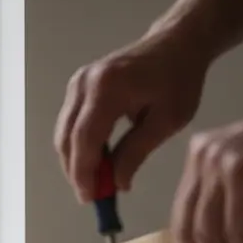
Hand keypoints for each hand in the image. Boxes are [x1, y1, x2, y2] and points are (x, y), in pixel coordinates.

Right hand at [55, 28, 213, 202]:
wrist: (176, 44)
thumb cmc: (178, 80)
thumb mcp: (166, 121)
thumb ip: (137, 152)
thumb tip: (117, 184)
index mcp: (108, 89)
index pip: (84, 138)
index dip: (83, 172)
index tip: (90, 198)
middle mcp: (85, 82)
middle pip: (67, 137)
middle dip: (77, 171)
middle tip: (94, 196)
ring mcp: (78, 82)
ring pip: (64, 133)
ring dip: (76, 161)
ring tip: (99, 182)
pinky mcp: (78, 85)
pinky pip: (70, 123)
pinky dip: (79, 146)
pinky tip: (97, 160)